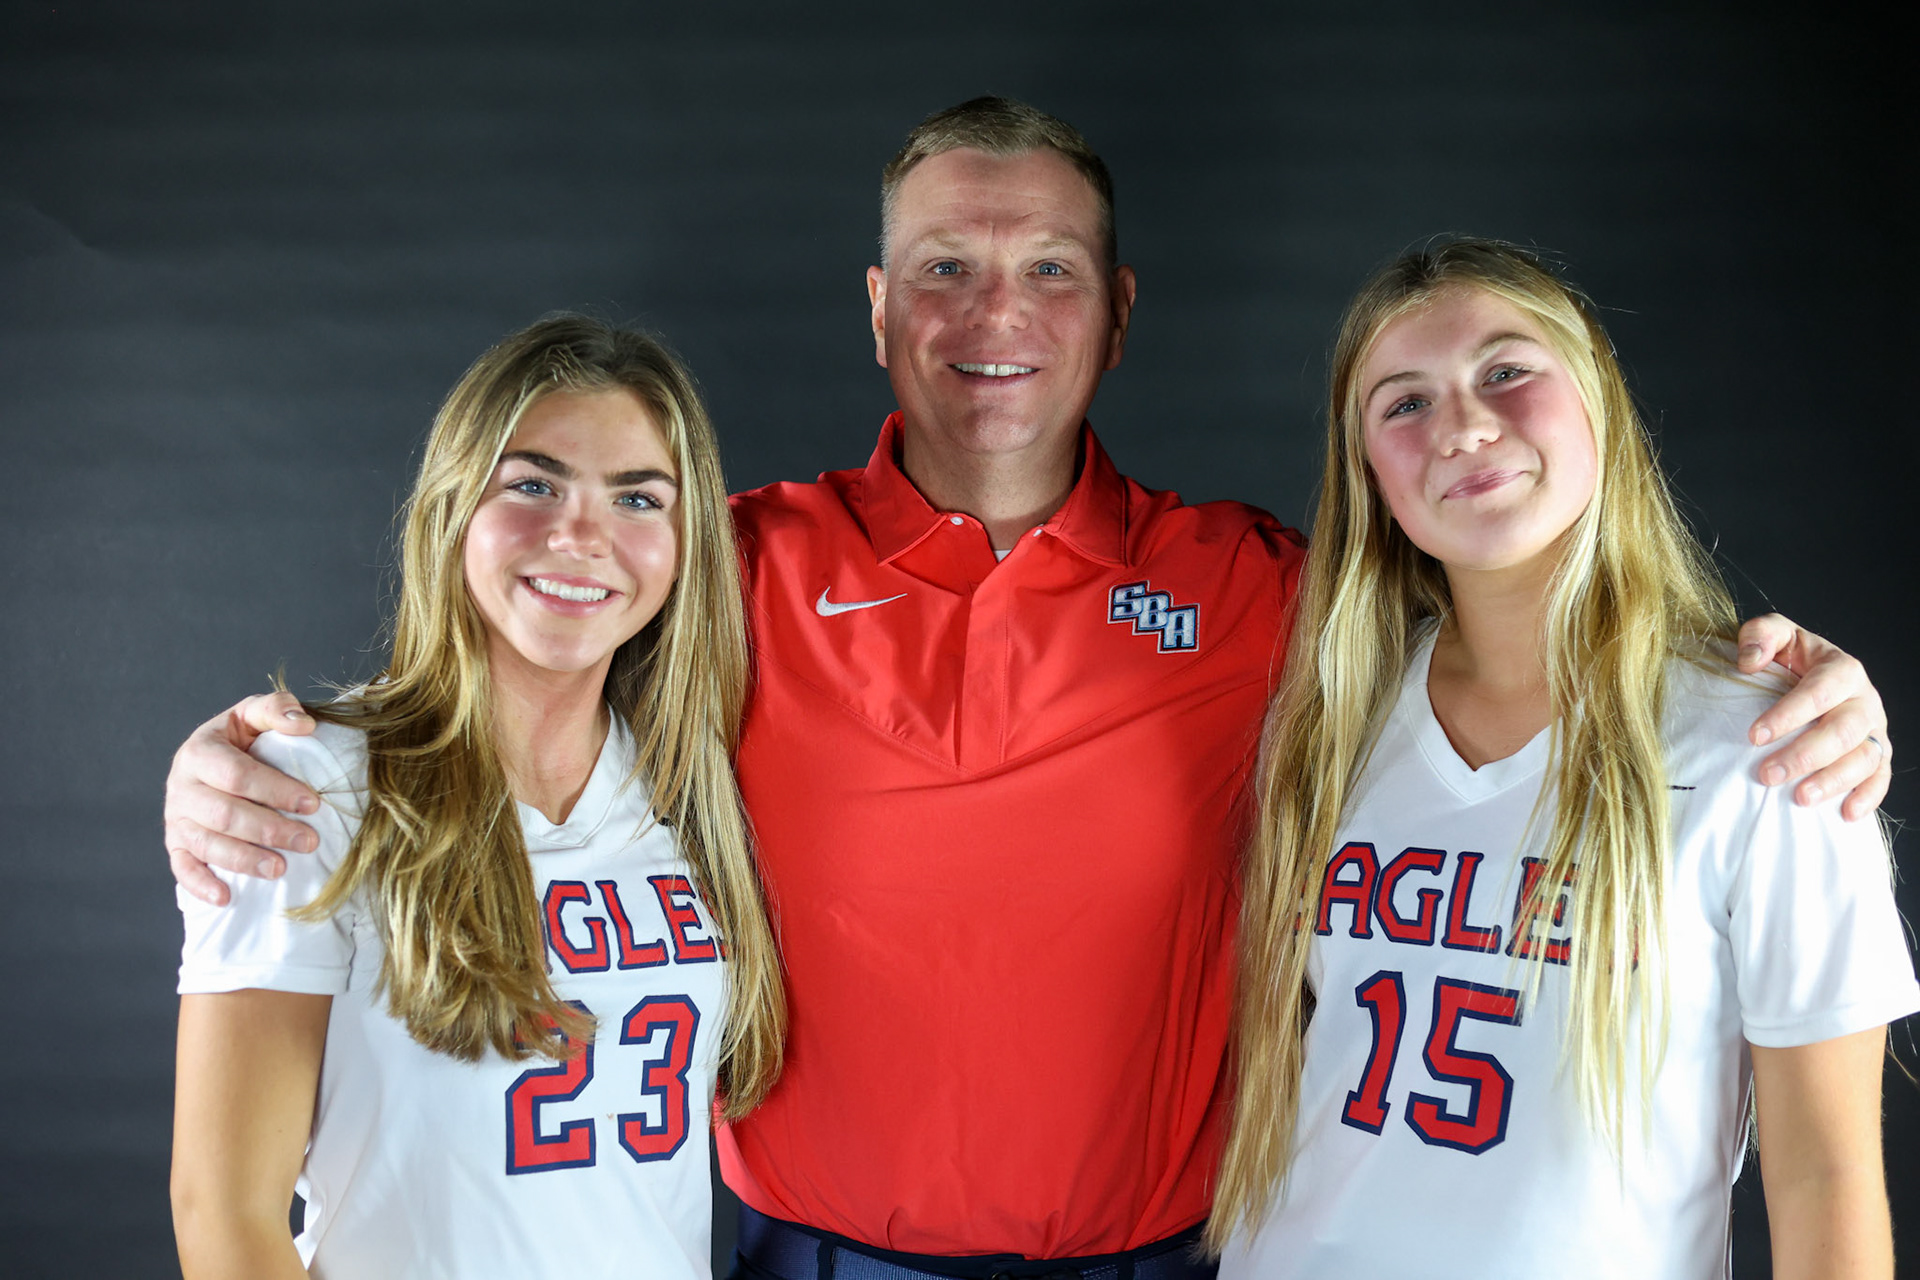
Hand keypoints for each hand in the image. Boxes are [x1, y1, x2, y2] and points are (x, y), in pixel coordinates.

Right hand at [164, 692, 321, 905]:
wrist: (212, 759)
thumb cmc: (242, 738)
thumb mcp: (254, 714)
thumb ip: (277, 709)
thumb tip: (304, 724)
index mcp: (199, 751)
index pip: (237, 775)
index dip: (275, 790)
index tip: (313, 804)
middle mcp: (181, 786)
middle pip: (224, 814)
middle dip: (269, 829)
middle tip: (308, 841)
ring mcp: (176, 818)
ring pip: (206, 844)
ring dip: (244, 859)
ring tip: (280, 868)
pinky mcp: (175, 844)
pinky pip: (182, 869)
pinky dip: (201, 884)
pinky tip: (226, 897)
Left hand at [1737, 614, 1890, 820]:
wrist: (1809, 676)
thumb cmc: (1790, 658)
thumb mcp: (1774, 635)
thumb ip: (1760, 636)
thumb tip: (1749, 661)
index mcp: (1842, 669)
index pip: (1819, 693)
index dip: (1788, 715)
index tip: (1754, 736)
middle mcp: (1864, 700)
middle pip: (1843, 731)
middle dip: (1804, 755)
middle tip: (1767, 775)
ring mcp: (1875, 729)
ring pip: (1864, 758)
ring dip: (1833, 781)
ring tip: (1800, 798)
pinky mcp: (1878, 754)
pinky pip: (1881, 778)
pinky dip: (1868, 797)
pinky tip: (1846, 814)